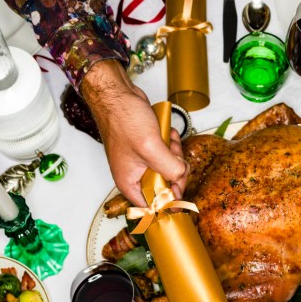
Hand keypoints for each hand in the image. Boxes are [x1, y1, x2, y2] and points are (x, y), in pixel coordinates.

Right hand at [81, 59, 187, 206]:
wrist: (118, 94)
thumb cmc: (123, 119)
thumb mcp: (151, 148)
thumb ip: (170, 169)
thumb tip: (182, 178)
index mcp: (130, 184)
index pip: (153, 206)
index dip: (169, 202)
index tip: (182, 195)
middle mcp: (136, 175)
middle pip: (166, 186)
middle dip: (176, 170)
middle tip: (174, 156)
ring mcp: (143, 161)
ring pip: (170, 168)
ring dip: (174, 153)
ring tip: (167, 139)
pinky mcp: (149, 148)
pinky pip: (167, 153)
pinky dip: (171, 143)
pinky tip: (166, 133)